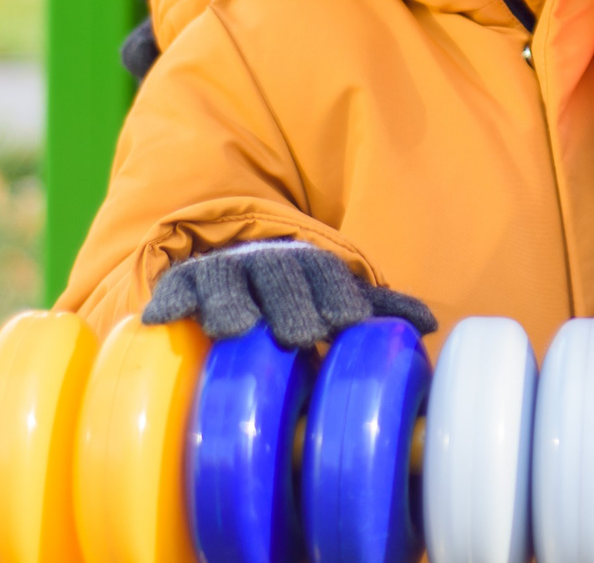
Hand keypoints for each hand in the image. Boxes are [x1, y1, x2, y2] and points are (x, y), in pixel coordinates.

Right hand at [143, 240, 437, 348]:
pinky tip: (164, 317)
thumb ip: (375, 308)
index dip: (337, 296)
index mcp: (309, 264)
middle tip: (297, 334)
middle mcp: (267, 262)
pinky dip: (171, 299)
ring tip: (236, 328)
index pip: (327, 275)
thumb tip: (429, 326)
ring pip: (228, 280)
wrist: (227, 260)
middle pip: (280, 276)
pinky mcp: (184, 282)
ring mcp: (225, 270)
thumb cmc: (292, 296)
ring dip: (232, 302)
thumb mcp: (333, 298)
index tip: (348, 323)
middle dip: (290, 303)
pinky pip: (177, 286)